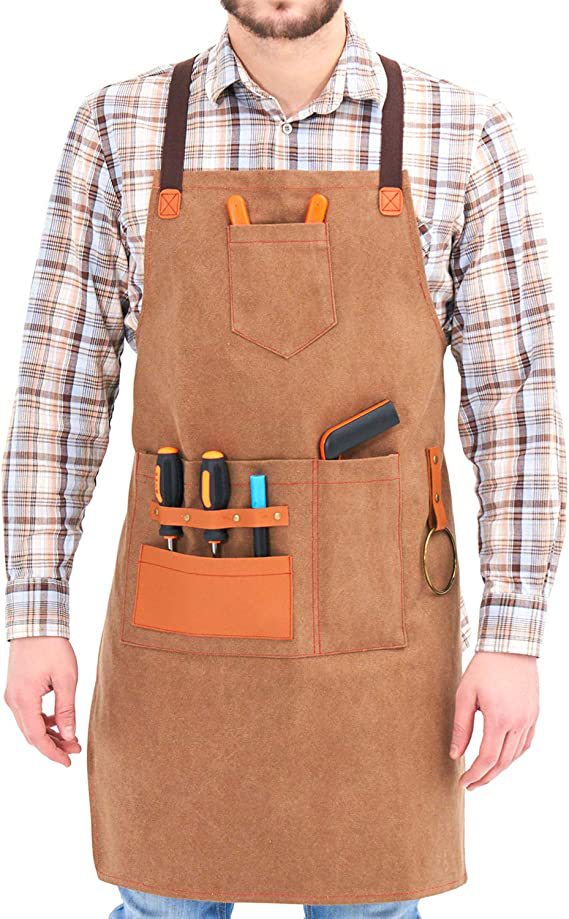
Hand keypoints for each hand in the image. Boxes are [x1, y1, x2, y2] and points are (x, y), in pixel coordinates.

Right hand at [5, 637, 80, 766]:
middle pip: (32, 734)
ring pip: (30, 725)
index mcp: (24, 700)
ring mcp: (13, 695)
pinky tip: (58, 721)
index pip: (37, 737)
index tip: (68, 762)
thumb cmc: (52, 647)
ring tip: (71, 738)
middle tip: (76, 749)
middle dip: (54, 745)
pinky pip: (28, 713)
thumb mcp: (66, 678)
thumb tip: (69, 736)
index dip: (53, 753)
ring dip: (49, 734)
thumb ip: (66, 709)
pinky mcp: (17, 690)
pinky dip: (43, 721)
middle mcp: (13, 701)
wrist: (36, 623)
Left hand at [450, 650, 538, 789]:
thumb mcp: (465, 694)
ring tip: (483, 774)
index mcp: (499, 719)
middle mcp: (518, 723)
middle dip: (485, 777)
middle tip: (470, 785)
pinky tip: (502, 757)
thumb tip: (455, 754)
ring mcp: (529, 719)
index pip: (487, 758)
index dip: (474, 775)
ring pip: (515, 755)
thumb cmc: (484, 668)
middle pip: (502, 762)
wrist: (510, 646)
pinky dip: (513, 755)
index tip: (463, 783)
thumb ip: (461, 727)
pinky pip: (525, 743)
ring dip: (499, 769)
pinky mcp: (534, 714)